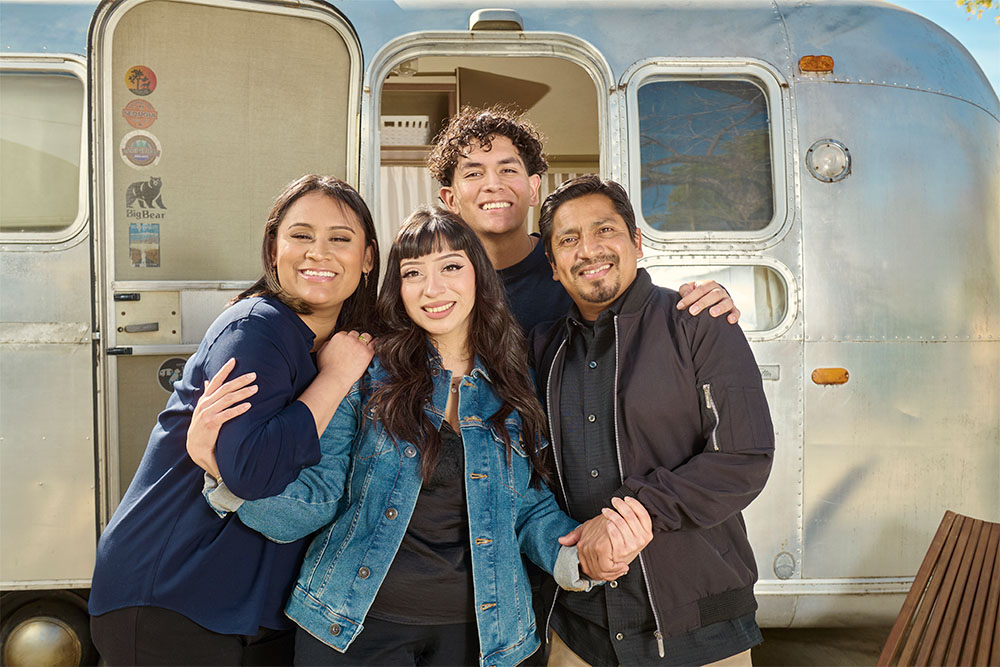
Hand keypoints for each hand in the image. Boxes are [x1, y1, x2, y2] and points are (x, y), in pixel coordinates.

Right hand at [187, 358, 256, 477]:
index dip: (224, 370)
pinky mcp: (211, 423)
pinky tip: (249, 406)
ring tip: (255, 389)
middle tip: (253, 375)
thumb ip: (207, 394)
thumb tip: (207, 381)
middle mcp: (205, 404)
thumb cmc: (202, 426)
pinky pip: (227, 414)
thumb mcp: (202, 408)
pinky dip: (238, 409)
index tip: (234, 360)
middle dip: (240, 380)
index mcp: (205, 399)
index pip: (215, 381)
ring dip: (243, 393)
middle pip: (225, 388)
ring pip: (227, 399)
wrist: (196, 447)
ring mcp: (207, 413)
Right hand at [315, 330, 374, 385]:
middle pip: (355, 334)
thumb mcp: (321, 352)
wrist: (335, 378)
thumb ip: (327, 344)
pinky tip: (375, 342)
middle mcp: (350, 338)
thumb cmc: (327, 368)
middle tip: (356, 346)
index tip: (347, 345)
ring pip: (366, 336)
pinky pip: (374, 344)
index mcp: (339, 337)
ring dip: (365, 339)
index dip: (346, 339)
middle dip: (355, 339)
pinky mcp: (367, 353)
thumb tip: (331, 342)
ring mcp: (360, 345)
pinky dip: (374, 343)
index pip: (345, 333)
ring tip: (366, 343)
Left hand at [559, 515, 628, 580]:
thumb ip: (575, 536)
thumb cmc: (603, 520)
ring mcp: (593, 549)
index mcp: (581, 546)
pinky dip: (616, 568)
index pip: (588, 569)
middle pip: (595, 572)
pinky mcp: (602, 549)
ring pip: (602, 571)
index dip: (601, 574)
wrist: (614, 512)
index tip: (611, 573)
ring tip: (622, 568)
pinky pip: (607, 567)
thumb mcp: (587, 527)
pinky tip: (623, 565)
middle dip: (609, 575)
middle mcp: (585, 548)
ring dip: (614, 572)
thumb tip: (561, 540)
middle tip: (619, 571)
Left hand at [602, 497, 652, 564]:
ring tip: (606, 511)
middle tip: (614, 501)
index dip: (634, 503)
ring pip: (620, 522)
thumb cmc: (626, 544)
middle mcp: (641, 539)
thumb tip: (629, 502)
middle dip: (620, 505)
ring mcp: (632, 545)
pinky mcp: (622, 550)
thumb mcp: (636, 532)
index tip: (626, 498)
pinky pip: (614, 533)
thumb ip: (636, 520)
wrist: (619, 560)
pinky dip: (609, 525)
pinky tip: (607, 522)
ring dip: (612, 514)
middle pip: (630, 516)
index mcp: (647, 533)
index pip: (643, 513)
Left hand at [677, 281, 740, 323]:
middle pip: (713, 295)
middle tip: (692, 311)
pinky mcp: (733, 310)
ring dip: (720, 307)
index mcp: (709, 284)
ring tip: (712, 313)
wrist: (712, 299)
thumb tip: (686, 294)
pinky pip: (736, 312)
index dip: (689, 298)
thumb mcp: (690, 289)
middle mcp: (720, 291)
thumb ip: (685, 289)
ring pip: (726, 302)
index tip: (680, 306)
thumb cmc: (699, 295)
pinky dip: (734, 316)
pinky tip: (730, 320)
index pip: (700, 289)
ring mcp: (727, 300)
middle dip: (702, 303)